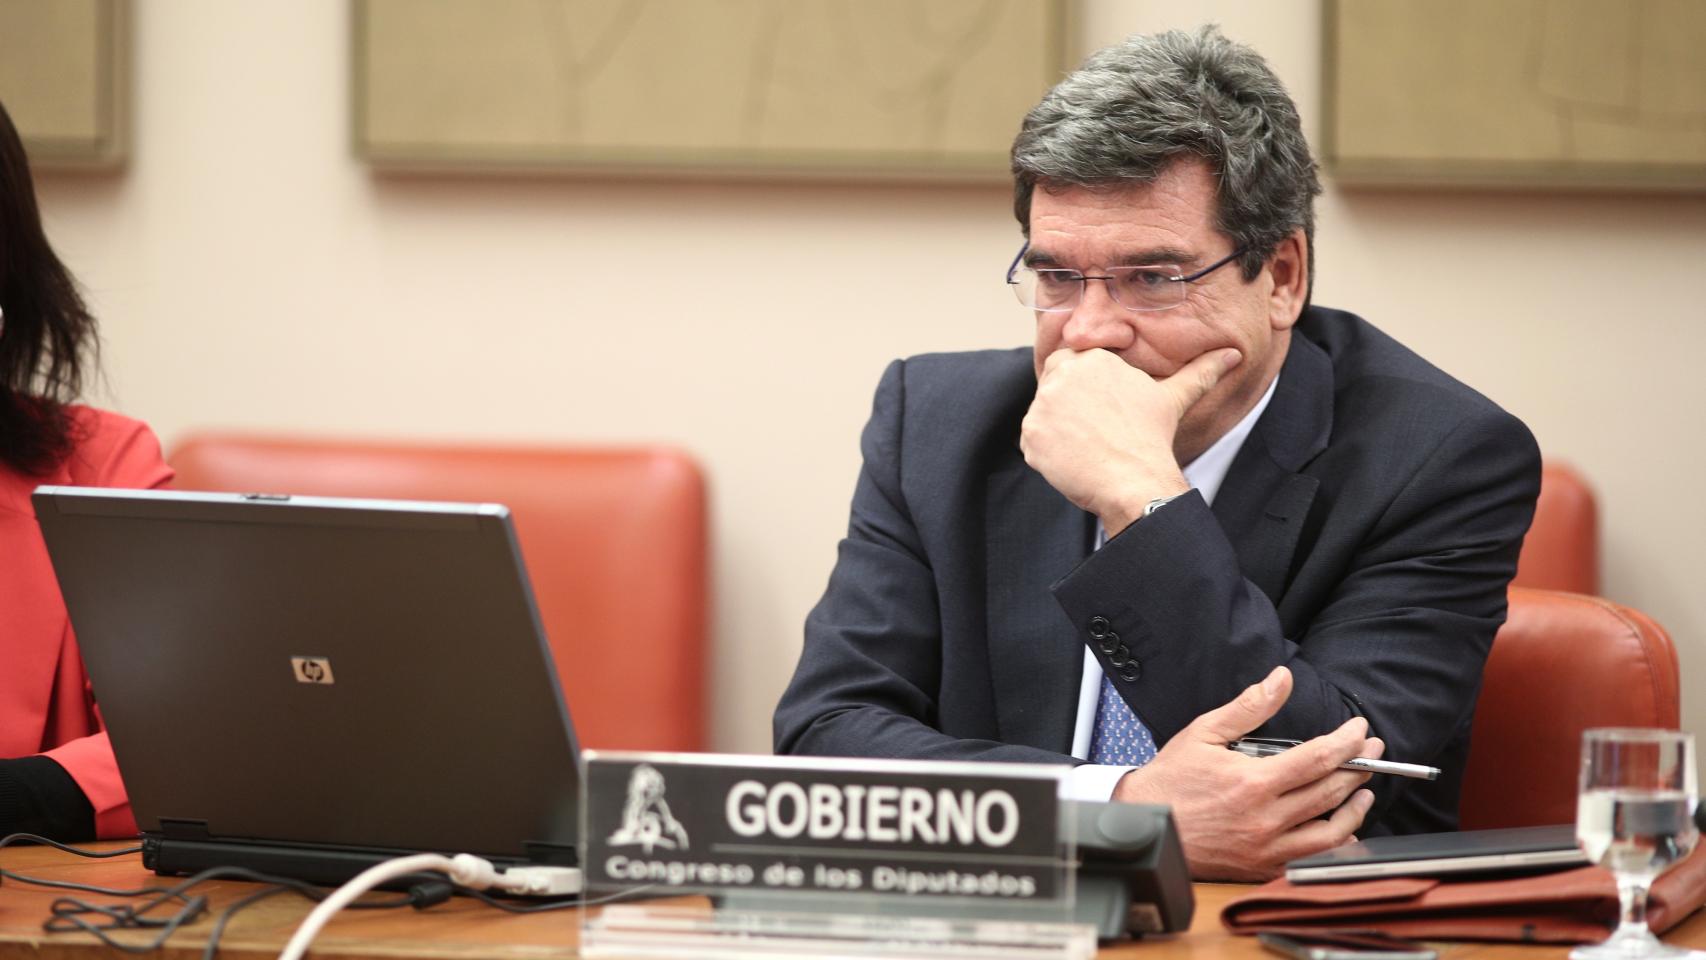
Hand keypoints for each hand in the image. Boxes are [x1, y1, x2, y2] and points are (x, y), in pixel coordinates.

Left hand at [1020, 347, 1241, 534]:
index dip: (1083, 387)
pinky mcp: (1030, 435)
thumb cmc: (1153, 437)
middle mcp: (1062, 376)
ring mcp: (1042, 406)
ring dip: (1058, 429)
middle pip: (1053, 383)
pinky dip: (1047, 453)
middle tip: (1091, 428)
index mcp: (1092, 360)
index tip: (1097, 409)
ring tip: (1087, 446)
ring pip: (1042, 414)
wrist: (1134, 480)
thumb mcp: (1174, 398)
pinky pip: (1032, 442)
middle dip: (1066, 403)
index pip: (1071, 362)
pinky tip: (1074, 460)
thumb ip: (1199, 372)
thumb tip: (1232, 354)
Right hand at [1112, 666, 1381, 880]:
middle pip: (1331, 791)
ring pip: (1332, 830)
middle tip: (1372, 750)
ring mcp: (1267, 846)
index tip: (1359, 729)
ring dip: (1355, 807)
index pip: (1318, 758)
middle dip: (1359, 766)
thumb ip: (1248, 706)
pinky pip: (1314, 858)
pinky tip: (1342, 827)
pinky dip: (1336, 842)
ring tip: (1364, 788)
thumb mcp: (1204, 732)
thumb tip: (1281, 679)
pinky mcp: (1263, 865)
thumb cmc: (1172, 778)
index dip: (1347, 741)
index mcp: (1252, 782)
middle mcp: (1265, 818)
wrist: (1149, 823)